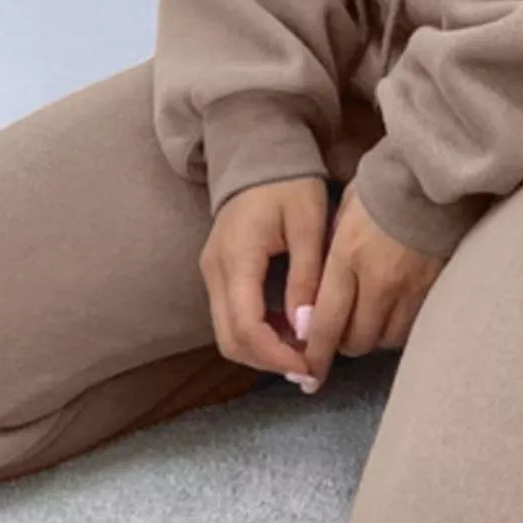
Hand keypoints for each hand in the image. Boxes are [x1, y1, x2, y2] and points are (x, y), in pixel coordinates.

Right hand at [199, 175, 328, 387]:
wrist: (259, 152)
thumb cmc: (289, 182)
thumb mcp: (308, 224)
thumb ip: (307, 276)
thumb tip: (306, 328)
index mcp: (238, 256)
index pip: (246, 327)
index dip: (277, 356)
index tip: (310, 367)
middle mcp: (215, 269)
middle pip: (231, 339)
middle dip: (269, 361)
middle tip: (309, 370)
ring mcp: (212, 270)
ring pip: (227, 332)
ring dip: (263, 349)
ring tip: (304, 352)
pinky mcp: (218, 270)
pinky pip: (231, 314)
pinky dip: (257, 332)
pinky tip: (289, 329)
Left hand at [302, 183, 444, 391]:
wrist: (431, 175)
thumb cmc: (380, 187)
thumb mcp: (342, 214)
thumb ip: (330, 256)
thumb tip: (319, 293)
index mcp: (347, 258)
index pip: (325, 323)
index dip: (313, 355)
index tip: (306, 374)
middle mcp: (377, 281)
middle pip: (355, 341)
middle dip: (342, 344)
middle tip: (338, 333)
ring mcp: (410, 288)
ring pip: (384, 339)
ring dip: (372, 336)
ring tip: (368, 319)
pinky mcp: (434, 288)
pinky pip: (412, 326)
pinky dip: (397, 326)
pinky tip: (393, 311)